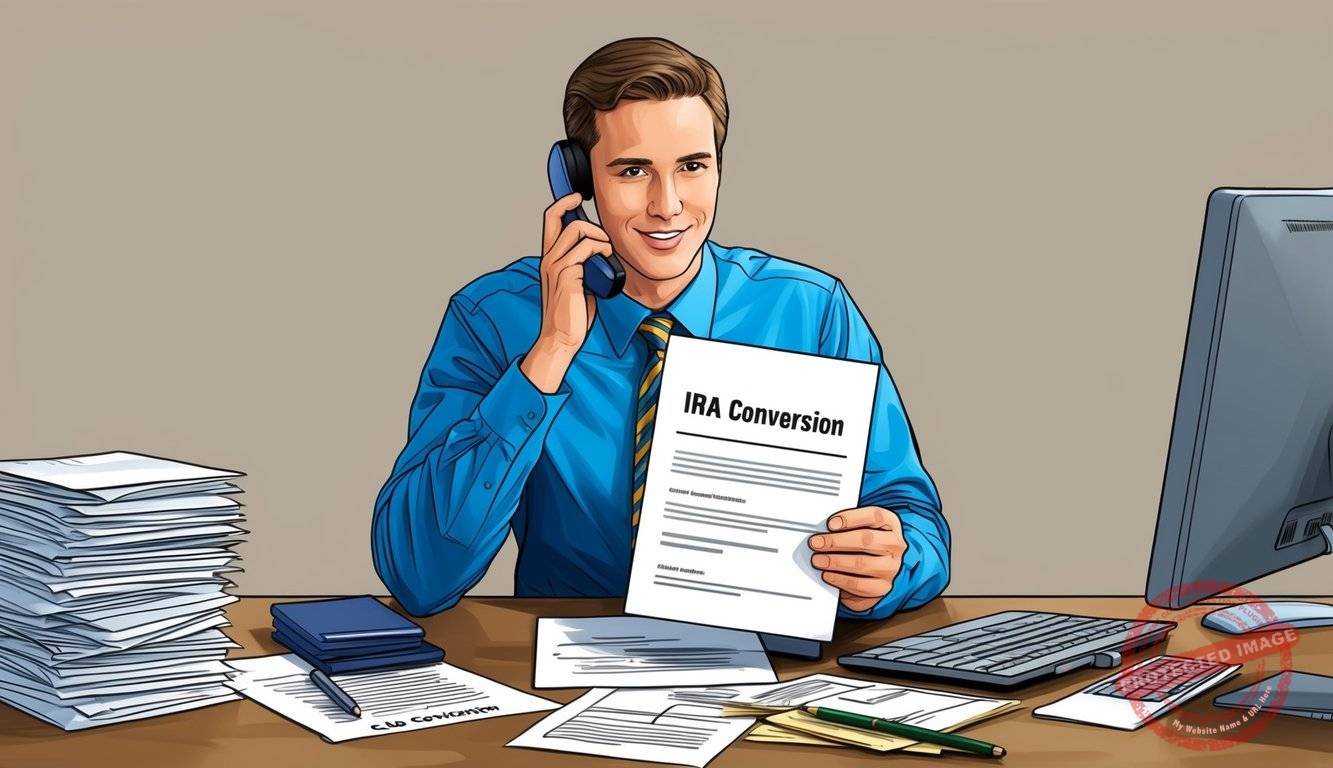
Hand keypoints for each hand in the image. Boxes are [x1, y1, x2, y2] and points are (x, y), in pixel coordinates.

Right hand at [521, 193, 614, 392]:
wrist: (561, 338)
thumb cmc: (570, 315)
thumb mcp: (577, 284)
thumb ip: (583, 267)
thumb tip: (600, 256)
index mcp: (549, 259)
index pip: (549, 221)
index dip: (562, 204)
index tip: (576, 198)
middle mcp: (548, 259)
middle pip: (557, 217)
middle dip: (578, 211)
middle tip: (599, 227)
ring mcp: (555, 266)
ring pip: (576, 231)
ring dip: (597, 235)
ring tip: (607, 250)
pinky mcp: (567, 275)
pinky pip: (585, 249)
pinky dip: (600, 249)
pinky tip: (607, 259)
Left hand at [808, 506, 905, 611]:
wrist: (883, 570)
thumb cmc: (869, 544)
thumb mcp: (865, 528)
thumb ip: (848, 526)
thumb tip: (824, 529)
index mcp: (891, 524)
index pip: (874, 516)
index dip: (851, 518)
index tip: (831, 523)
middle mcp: (894, 545)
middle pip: (866, 539)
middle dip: (836, 541)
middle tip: (816, 543)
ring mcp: (890, 567)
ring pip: (861, 563)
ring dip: (835, 561)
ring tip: (818, 560)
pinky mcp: (882, 587)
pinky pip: (859, 584)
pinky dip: (840, 579)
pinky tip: (827, 574)